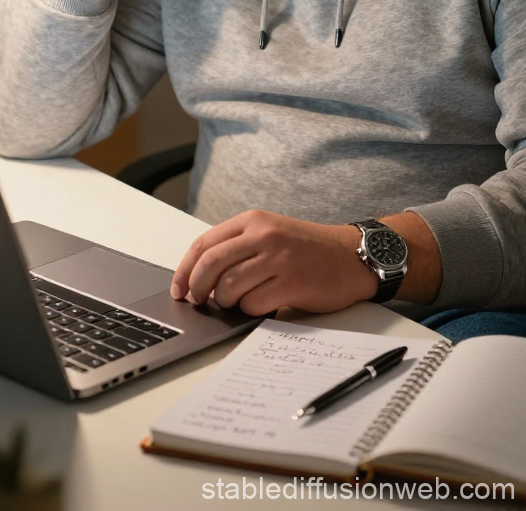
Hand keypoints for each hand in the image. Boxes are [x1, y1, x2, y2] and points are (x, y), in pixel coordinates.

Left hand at [170, 211, 376, 315]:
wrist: (351, 255)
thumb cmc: (308, 248)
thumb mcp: (271, 233)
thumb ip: (238, 246)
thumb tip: (199, 276)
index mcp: (253, 220)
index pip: (204, 243)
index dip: (184, 270)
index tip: (178, 288)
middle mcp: (264, 235)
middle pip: (210, 265)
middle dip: (197, 288)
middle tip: (198, 301)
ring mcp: (278, 258)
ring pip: (229, 286)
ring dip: (226, 302)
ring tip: (238, 301)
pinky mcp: (292, 282)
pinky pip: (253, 303)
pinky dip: (251, 309)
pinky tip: (263, 303)